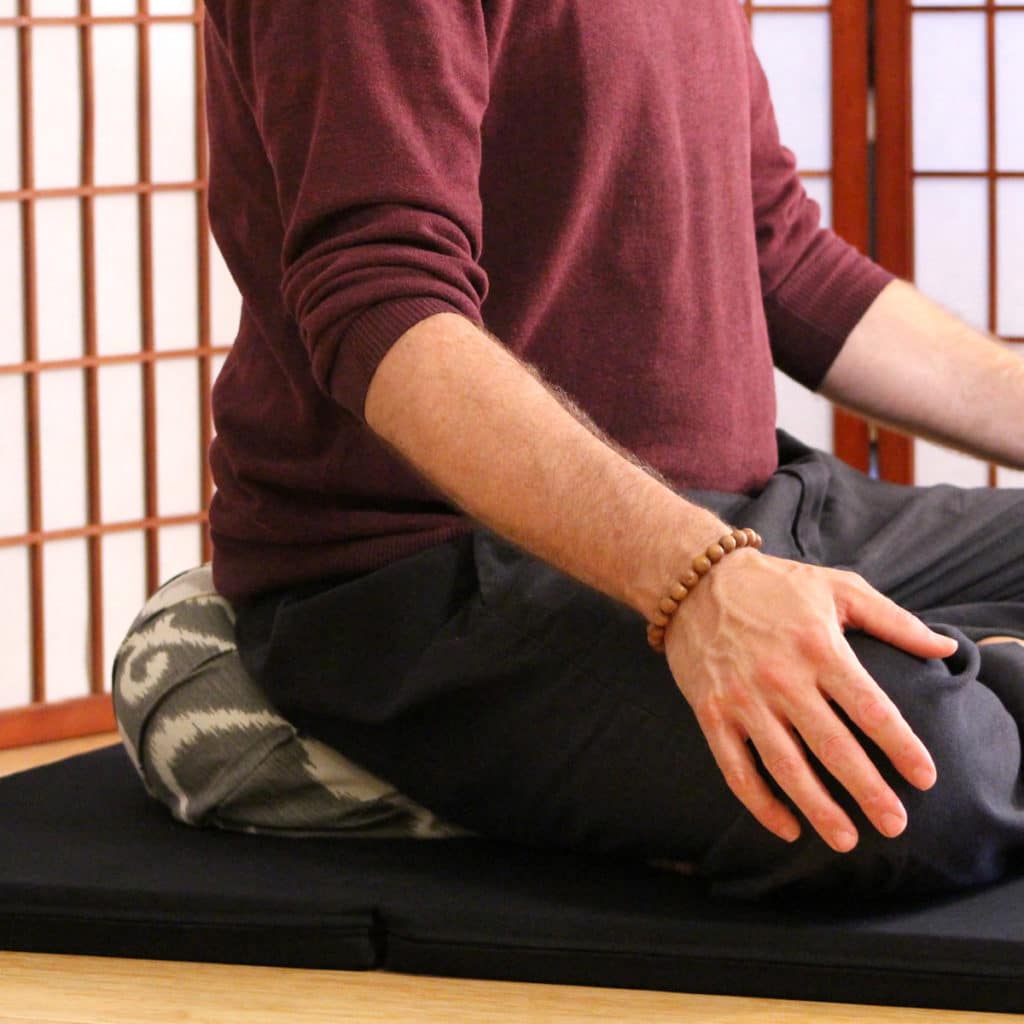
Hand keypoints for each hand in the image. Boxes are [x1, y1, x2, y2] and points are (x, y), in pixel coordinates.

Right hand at [664, 550, 958, 851]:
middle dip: (868, 790)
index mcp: (818, 646)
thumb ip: (894, 620)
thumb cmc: (774, 585)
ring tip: (846, 839)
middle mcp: (781, 678)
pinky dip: (760, 803)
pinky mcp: (711, 713)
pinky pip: (736, 768)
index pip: (870, 708)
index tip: (924, 778)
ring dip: (818, 807)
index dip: (901, 746)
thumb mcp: (838, 587)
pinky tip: (787, 827)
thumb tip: (945, 650)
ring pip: (786, 766)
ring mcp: (743, 698)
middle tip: (895, 824)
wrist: (696, 581)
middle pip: (832, 746)